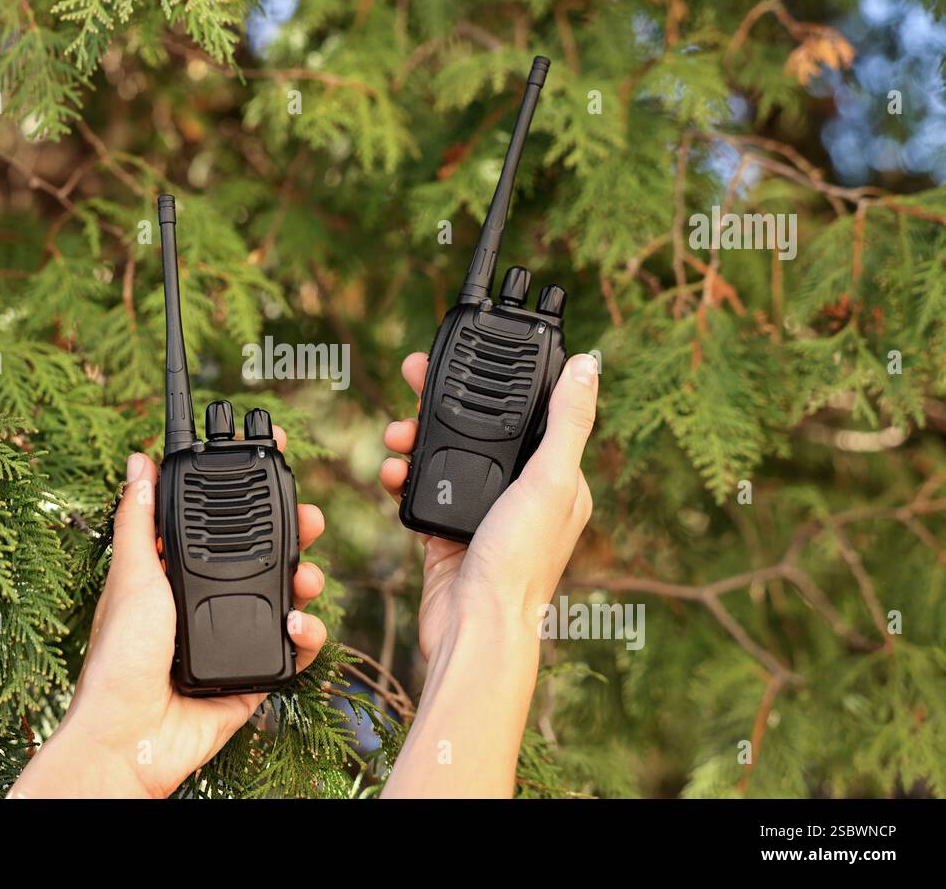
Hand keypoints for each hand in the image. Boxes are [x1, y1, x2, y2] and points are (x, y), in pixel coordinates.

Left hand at [10, 425, 326, 797]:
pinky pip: (295, 649)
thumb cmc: (118, 659)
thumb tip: (136, 462)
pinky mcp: (255, 673)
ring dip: (307, 581)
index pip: (221, 524)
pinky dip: (307, 636)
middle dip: (294, 535)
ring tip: (309, 578)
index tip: (273, 465)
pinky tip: (297, 624)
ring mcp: (234, 636)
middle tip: (310, 519)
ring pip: (286, 597)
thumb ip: (138, 519)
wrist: (131, 736)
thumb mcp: (130, 576)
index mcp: (176, 575)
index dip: (249, 495)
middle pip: (265, 557)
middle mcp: (208, 602)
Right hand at [379, 352, 598, 661]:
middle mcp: (522, 494)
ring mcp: (482, 513)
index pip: (527, 411)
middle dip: (442, 401)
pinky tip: (392, 472)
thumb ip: (568, 422)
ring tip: (395, 433)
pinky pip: (422, 489)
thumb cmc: (519, 563)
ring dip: (415, 437)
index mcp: (557, 480)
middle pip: (478, 428)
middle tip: (412, 374)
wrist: (474, 628)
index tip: (466, 354)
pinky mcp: (447, 533)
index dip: (497, 379)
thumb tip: (590, 364)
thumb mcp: (551, 481)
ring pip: (444, 455)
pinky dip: (403, 476)